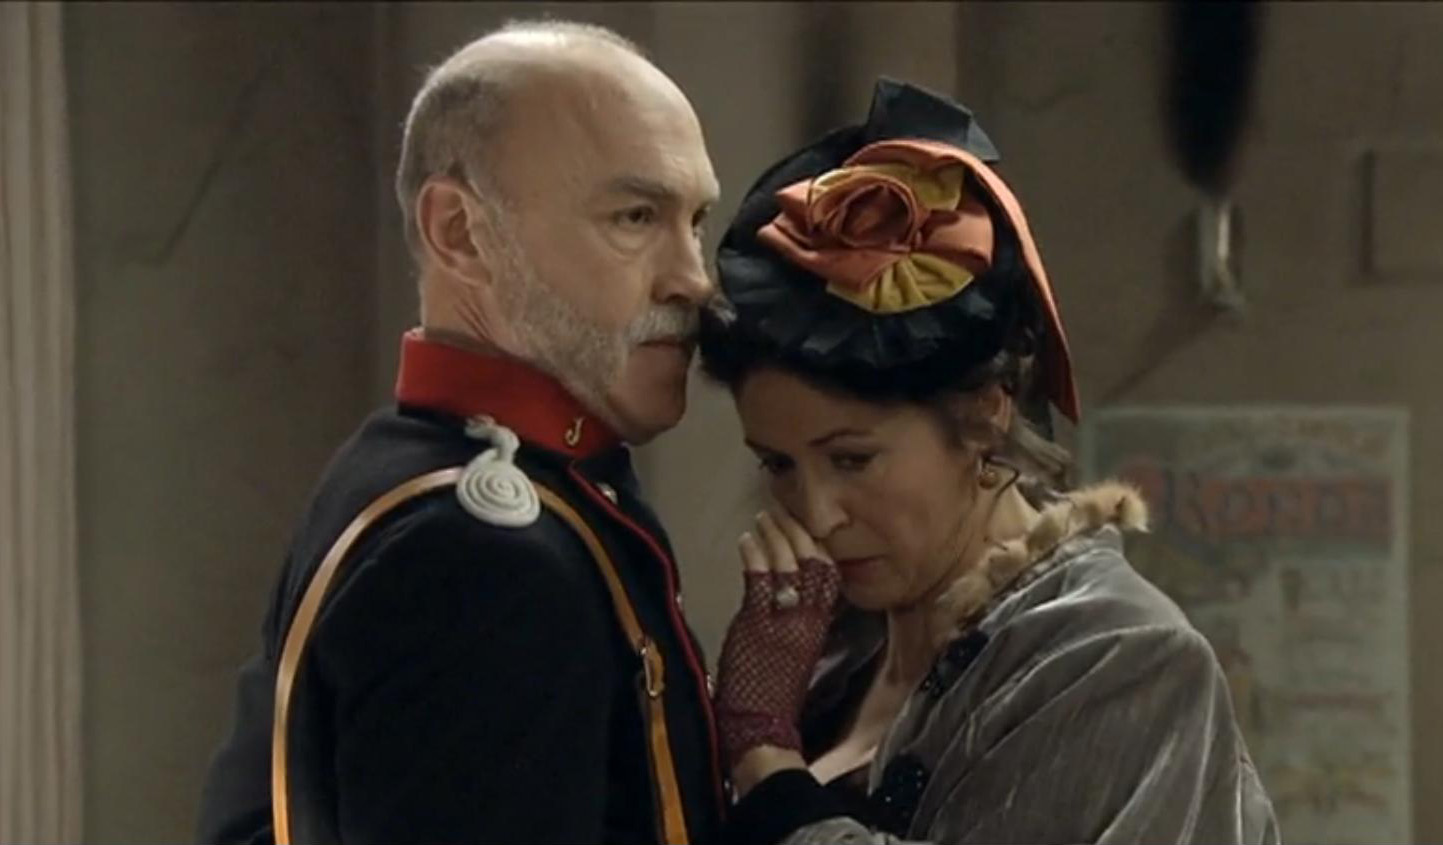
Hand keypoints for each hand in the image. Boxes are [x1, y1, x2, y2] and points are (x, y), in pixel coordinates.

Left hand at [713, 509, 840, 775]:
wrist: (760, 729)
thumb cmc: (773, 694)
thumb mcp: (796, 652)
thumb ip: (797, 622)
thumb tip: (789, 592)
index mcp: (821, 628)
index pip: (829, 576)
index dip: (818, 546)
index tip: (805, 523)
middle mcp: (808, 620)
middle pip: (811, 563)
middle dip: (796, 531)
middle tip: (780, 508)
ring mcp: (783, 621)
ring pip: (786, 566)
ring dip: (774, 536)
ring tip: (762, 516)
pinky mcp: (757, 626)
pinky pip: (759, 581)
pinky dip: (753, 556)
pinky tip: (746, 539)